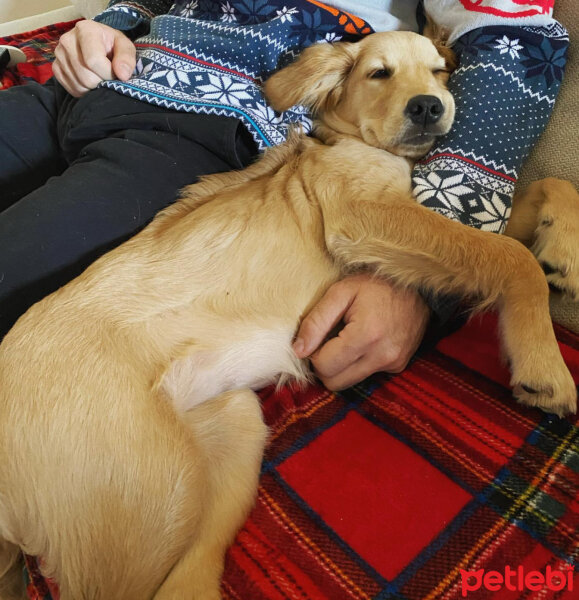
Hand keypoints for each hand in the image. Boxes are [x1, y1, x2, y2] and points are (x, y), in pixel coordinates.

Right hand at [53, 20, 135, 96]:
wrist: (98, 45)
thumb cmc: (112, 46)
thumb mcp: (125, 46)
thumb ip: (127, 58)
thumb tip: (122, 75)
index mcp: (85, 30)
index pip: (93, 61)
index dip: (108, 74)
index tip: (116, 74)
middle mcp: (67, 40)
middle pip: (86, 77)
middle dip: (102, 82)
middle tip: (108, 76)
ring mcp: (59, 55)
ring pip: (79, 85)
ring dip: (94, 88)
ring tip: (100, 77)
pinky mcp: (56, 67)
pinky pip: (72, 88)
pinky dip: (84, 91)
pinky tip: (91, 81)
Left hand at [293, 274, 429, 389]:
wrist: (416, 283)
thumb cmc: (375, 283)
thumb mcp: (340, 292)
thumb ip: (316, 321)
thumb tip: (298, 351)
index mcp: (366, 335)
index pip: (324, 367)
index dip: (313, 354)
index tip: (318, 337)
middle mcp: (382, 355)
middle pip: (335, 382)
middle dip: (325, 365)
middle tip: (328, 341)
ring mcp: (393, 363)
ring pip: (350, 382)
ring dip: (340, 366)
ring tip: (345, 339)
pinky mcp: (399, 366)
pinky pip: (367, 375)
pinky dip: (358, 363)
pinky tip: (363, 341)